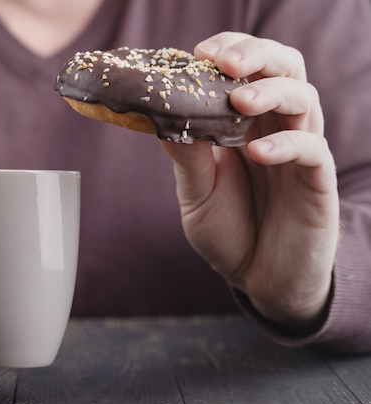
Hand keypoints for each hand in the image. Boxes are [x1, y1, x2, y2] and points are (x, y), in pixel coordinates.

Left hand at [160, 32, 338, 331]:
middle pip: (283, 70)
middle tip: (225, 62)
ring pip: (304, 100)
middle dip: (256, 57)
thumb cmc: (229, 231)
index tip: (200, 53)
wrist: (259, 279)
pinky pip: (312, 151)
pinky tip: (257, 153)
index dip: (228, 53)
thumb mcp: (196, 194)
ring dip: (271, 92)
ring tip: (239, 100)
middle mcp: (275, 130)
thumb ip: (186, 156)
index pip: (247, 72)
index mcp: (245, 126)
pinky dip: (286, 145)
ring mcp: (298, 153)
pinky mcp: (316, 183)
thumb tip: (159, 116)